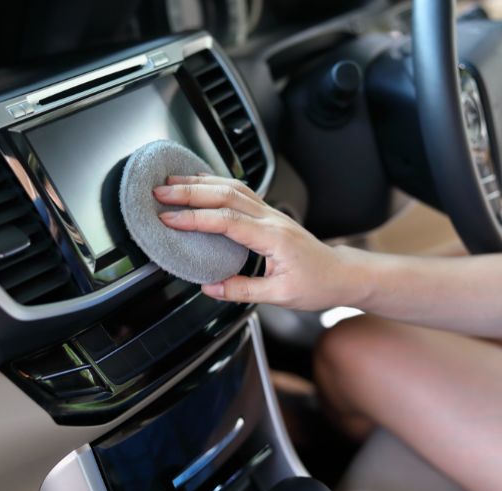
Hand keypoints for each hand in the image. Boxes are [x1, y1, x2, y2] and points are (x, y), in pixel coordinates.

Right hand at [153, 175, 350, 309]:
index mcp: (273, 237)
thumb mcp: (280, 296)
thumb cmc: (317, 284)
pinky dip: (217, 183)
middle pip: (226, 194)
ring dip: (200, 182)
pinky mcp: (269, 215)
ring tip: (172, 183)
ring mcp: (270, 213)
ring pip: (232, 187)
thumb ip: (243, 290)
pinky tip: (201, 182)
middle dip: (190, 191)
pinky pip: (240, 191)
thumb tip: (211, 287)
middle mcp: (271, 219)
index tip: (169, 218)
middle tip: (160, 193)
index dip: (195, 218)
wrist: (341, 275)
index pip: (227, 220)